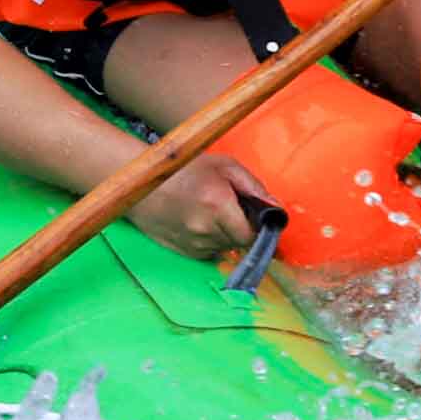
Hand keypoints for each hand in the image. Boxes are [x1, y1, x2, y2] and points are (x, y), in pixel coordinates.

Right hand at [134, 155, 275, 265]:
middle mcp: (205, 229)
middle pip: (240, 242)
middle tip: (233, 209)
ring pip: (226, 248)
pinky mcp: (185, 252)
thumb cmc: (186, 170)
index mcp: (217, 205)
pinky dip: (213, 240)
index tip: (259, 220)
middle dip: (243, 228)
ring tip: (214, 213)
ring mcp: (193, 244)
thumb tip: (277, 209)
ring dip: (228, 234)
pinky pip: (211, 252)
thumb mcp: (225, 167)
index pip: (251, 235)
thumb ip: (254, 187)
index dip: (259, 229)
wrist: (143, 184)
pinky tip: (201, 222)